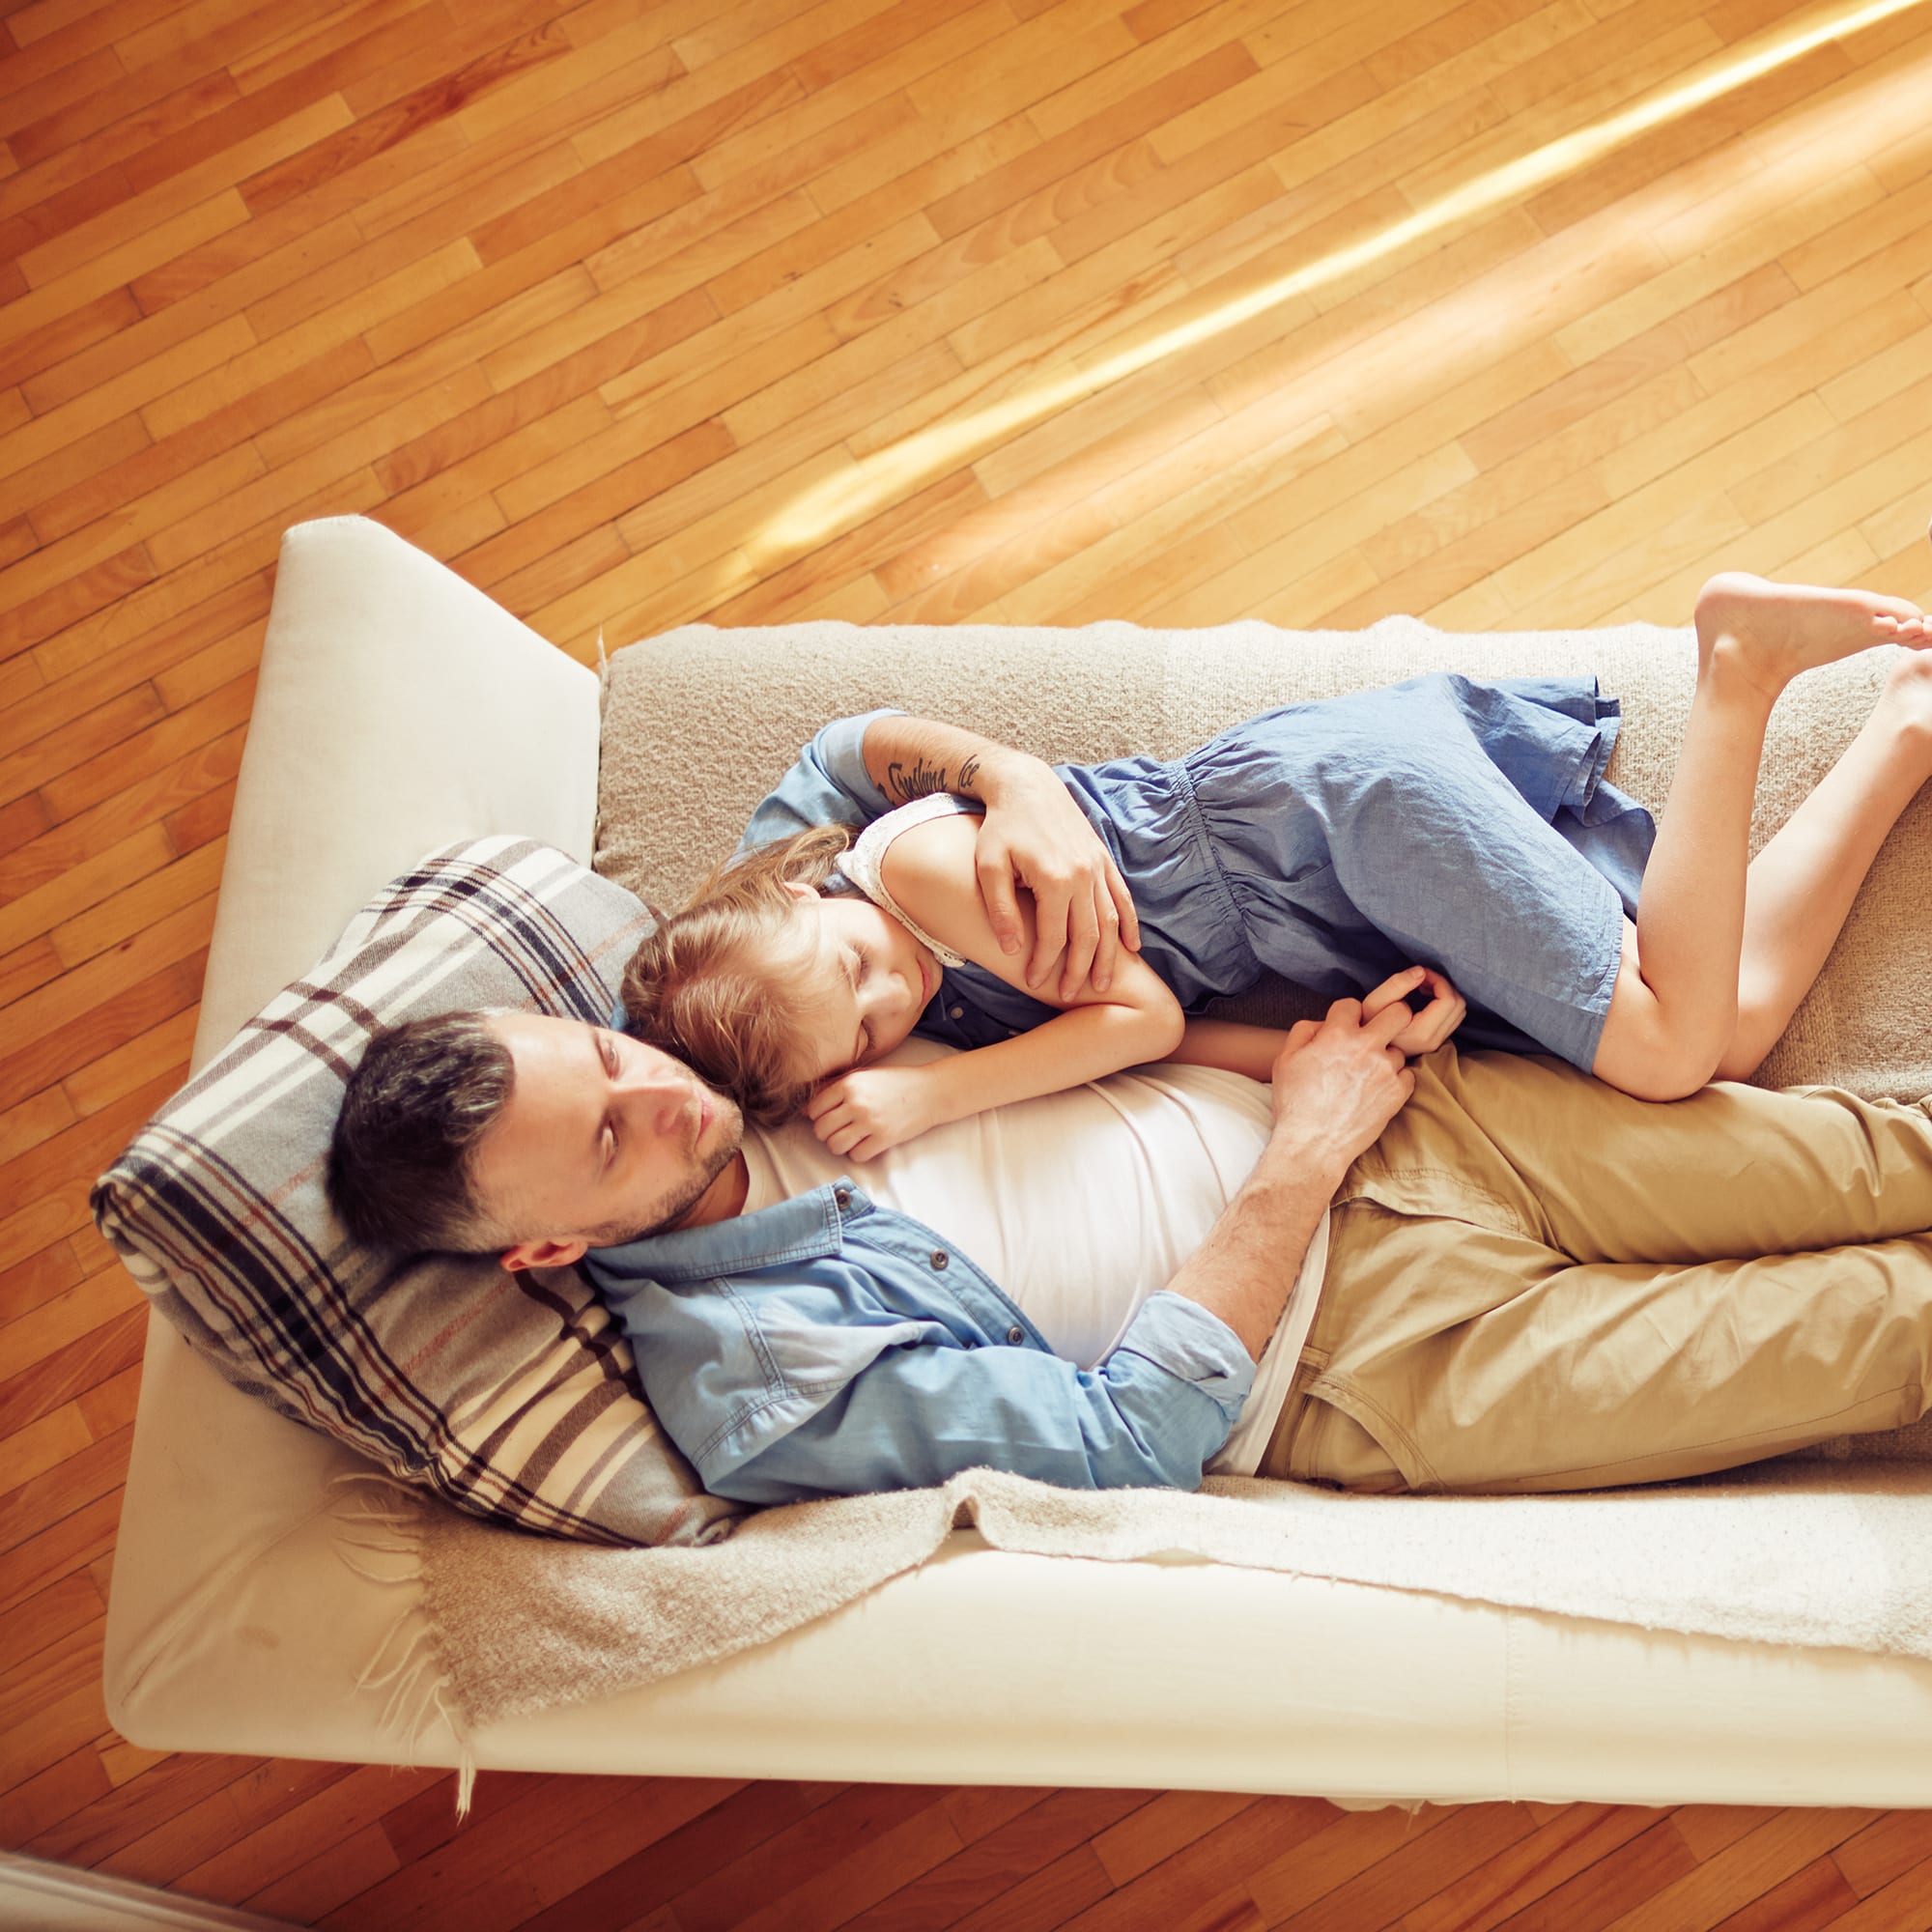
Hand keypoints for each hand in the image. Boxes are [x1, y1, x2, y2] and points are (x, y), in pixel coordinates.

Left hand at [805, 1066, 938, 1161]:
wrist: (930, 1091)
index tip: (829, 1117)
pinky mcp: (884, 1138)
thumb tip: (806, 1110)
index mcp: (848, 1084)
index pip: (814, 1109)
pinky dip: (858, 1153)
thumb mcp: (863, 1076)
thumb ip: (834, 1088)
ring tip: (851, 1139)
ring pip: (835, 1146)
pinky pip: (856, 1156)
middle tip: (838, 1130)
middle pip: (821, 1130)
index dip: (817, 1117)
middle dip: (827, 1133)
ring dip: (840, 1146)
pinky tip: (866, 1143)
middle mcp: (856, 1103)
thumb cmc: (894, 1082)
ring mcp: (870, 1122)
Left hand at [973, 752, 1140, 999]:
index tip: (1033, 982)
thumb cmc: (1001, 827)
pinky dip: (1129, 924)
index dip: (1044, 963)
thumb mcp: (989, 866)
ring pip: (1110, 921)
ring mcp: (1097, 867)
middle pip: (1087, 935)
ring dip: (1108, 955)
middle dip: (1079, 969)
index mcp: (1054, 879)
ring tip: (1103, 983)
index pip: (1054, 936)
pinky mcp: (1103, 859)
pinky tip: (1132, 947)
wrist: (1026, 786)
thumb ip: (1001, 909)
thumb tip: (1012, 949)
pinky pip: (1123, 897)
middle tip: (1070, 996)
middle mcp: (1082, 875)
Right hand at [1267, 994, 1417, 1173]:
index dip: (1347, 1015)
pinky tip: (1378, 1089)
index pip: (1352, 1004)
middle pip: (1398, 1012)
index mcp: (1336, 1034)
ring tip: (1369, 1074)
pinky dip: (1396, 1079)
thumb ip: (1303, 1032)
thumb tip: (1322, 1023)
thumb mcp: (1284, 1060)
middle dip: (1389, 1017)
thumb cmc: (1295, 1104)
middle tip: (1379, 1032)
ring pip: (1400, 1048)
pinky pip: (1407, 1074)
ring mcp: (1385, 1069)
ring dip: (1387, 1056)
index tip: (1346, 1027)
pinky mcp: (1398, 1092)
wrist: (1313, 1145)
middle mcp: (1365, 1046)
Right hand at [1359, 964, 1466, 1056]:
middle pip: (1458, 1005)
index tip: (1421, 974)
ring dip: (1445, 993)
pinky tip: (1426, 998)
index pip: (1448, 1000)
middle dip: (1443, 985)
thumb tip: (1421, 972)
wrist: (1365, 1052)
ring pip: (1459, 1011)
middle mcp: (1434, 1040)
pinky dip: (1445, 1002)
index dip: (1438, 980)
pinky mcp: (1435, 1041)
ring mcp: (1436, 1043)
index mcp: (1422, 1032)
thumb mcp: (1373, 1003)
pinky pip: (1453, 1017)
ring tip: (1423, 987)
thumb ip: (1396, 985)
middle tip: (1422, 979)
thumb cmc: (1366, 1026)